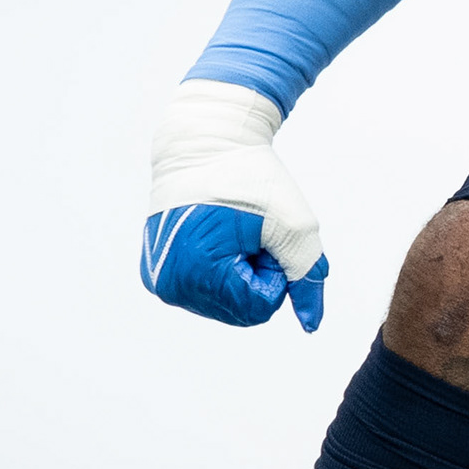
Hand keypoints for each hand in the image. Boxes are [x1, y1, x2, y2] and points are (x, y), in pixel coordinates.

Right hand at [142, 78, 327, 330]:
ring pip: (223, 305)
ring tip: (231, 233)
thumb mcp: (294, 225)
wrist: (204, 143)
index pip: (258, 307)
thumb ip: (307, 279)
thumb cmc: (252, 179)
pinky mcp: (157, 274)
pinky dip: (220, 272)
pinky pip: (204, 294)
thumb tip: (311, 325)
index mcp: (197, 271)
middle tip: (249, 233)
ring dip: (239, 274)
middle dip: (256, 275)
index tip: (263, 236)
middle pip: (240, 311)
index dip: (274, 272)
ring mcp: (160, 281)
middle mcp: (171, 283)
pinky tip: (214, 238)